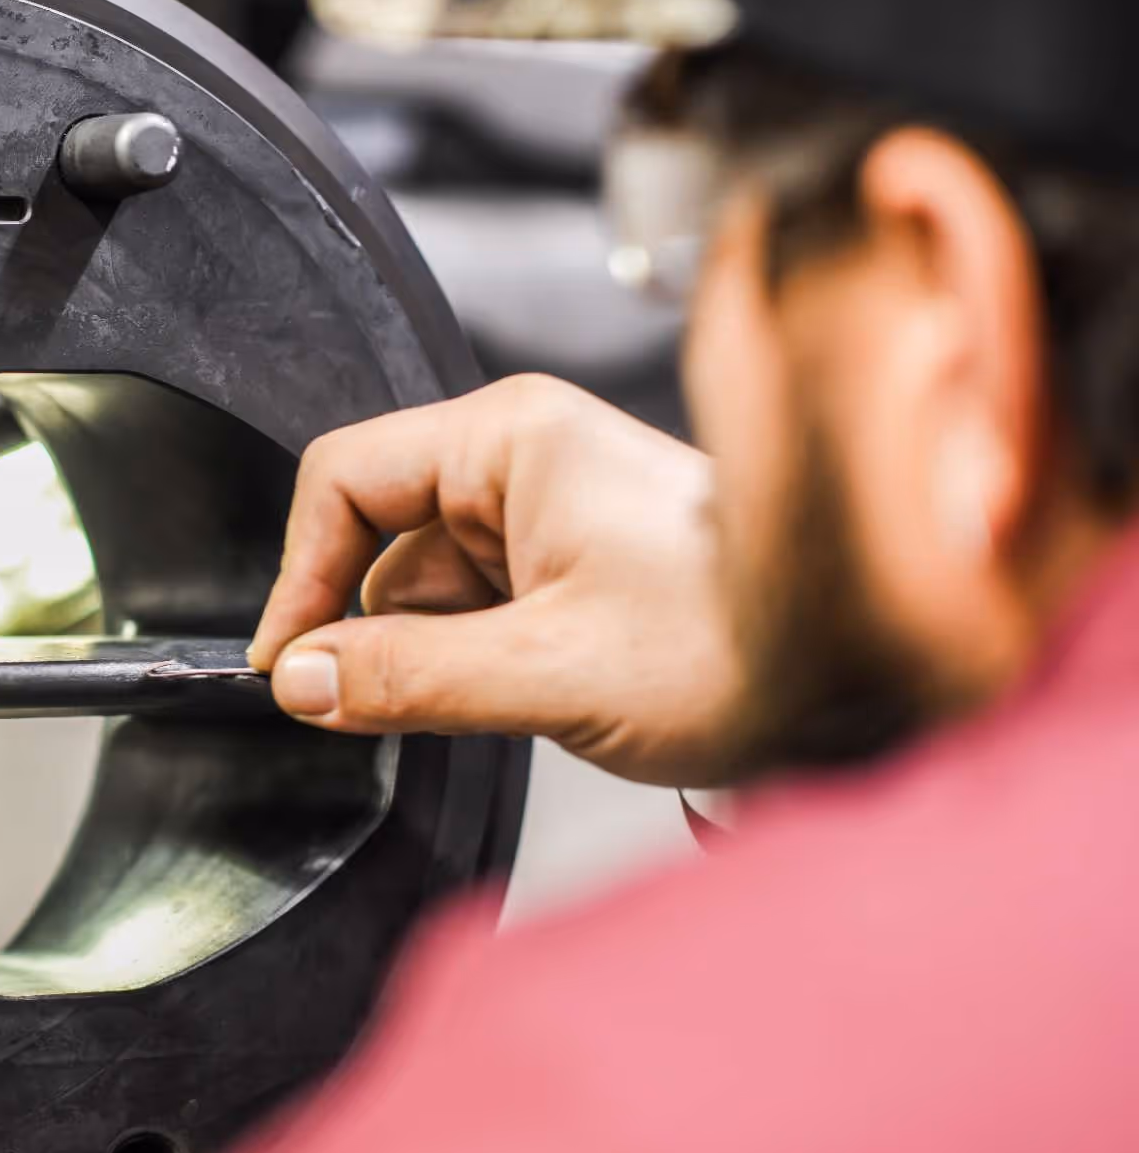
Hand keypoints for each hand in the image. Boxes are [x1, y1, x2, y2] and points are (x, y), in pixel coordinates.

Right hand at [249, 375, 745, 787]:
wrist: (863, 673)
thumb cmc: (744, 643)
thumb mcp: (549, 671)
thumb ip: (408, 676)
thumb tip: (300, 680)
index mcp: (513, 441)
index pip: (344, 480)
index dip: (301, 573)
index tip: (288, 665)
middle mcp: (524, 462)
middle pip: (378, 538)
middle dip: (372, 629)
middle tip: (374, 710)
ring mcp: (548, 517)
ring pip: (425, 587)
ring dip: (428, 655)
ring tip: (500, 704)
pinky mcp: (569, 570)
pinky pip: (475, 612)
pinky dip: (470, 663)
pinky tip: (518, 700)